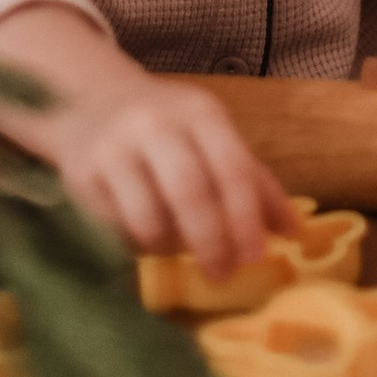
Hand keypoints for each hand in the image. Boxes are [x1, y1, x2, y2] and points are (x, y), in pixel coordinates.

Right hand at [39, 71, 297, 277]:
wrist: (88, 102)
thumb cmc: (167, 129)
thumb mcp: (213, 138)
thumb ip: (254, 182)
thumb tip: (295, 233)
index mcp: (199, 112)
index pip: (232, 167)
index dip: (246, 218)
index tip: (256, 257)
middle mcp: (155, 123)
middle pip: (190, 193)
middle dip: (211, 242)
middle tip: (222, 275)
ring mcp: (113, 147)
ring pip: (148, 218)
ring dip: (169, 247)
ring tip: (177, 249)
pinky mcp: (81, 174)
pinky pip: (114, 228)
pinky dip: (135, 245)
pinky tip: (143, 238)